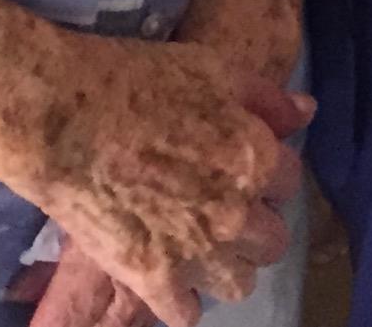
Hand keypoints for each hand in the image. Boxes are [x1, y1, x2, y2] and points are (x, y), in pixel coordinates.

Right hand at [18, 37, 307, 326]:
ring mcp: (196, 251)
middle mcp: (236, 212)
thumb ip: (264, 98)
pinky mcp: (154, 279)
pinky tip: (166, 272)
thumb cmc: (138, 80)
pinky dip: (179, 298)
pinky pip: (187, 314)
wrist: (65, 117)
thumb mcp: (211, 70)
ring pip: (238, 284)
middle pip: (272, 242)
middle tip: (221, 210)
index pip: (290, 183)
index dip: (266, 175)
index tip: (241, 171)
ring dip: (223, 266)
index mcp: (255, 157)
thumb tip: (306, 113)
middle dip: (253, 226)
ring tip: (197, 244)